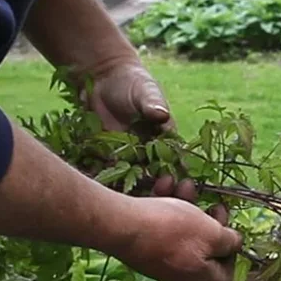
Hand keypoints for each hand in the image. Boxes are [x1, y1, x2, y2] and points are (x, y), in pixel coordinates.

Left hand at [86, 61, 219, 210]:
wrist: (102, 79)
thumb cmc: (132, 82)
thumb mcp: (145, 90)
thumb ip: (152, 103)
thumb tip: (162, 115)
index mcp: (165, 136)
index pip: (175, 159)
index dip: (177, 174)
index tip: (176, 184)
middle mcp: (149, 150)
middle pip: (156, 175)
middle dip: (156, 189)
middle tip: (152, 195)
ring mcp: (129, 155)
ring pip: (133, 179)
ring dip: (132, 191)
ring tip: (128, 200)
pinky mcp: (109, 155)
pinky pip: (109, 173)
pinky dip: (107, 182)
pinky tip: (102, 191)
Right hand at [114, 196, 242, 280]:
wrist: (119, 224)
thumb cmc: (170, 229)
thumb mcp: (210, 233)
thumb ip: (228, 241)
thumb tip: (236, 244)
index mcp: (198, 273)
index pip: (223, 274)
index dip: (232, 252)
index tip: (231, 230)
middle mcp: (178, 269)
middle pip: (202, 247)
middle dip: (208, 220)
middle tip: (213, 204)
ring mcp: (157, 255)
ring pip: (180, 229)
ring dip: (186, 204)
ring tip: (184, 185)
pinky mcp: (141, 240)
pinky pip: (159, 222)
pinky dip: (163, 203)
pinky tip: (162, 184)